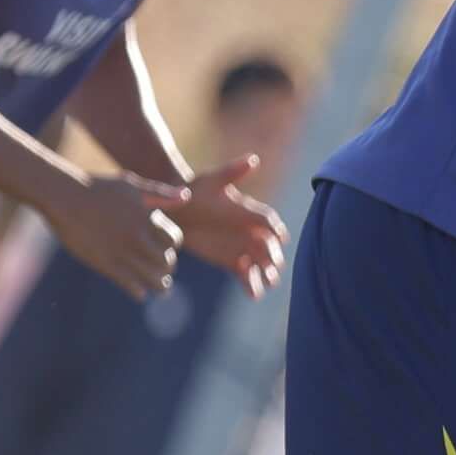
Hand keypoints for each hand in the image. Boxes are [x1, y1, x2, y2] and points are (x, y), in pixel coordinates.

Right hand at [42, 173, 185, 299]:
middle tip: (163, 270)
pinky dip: (138, 291)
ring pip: (153, 279)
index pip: (173, 240)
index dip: (172, 245)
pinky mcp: (105, 264)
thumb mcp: (132, 185)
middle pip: (166, 262)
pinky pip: (130, 285)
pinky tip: (138, 292)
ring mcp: (121, 252)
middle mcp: (137, 237)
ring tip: (160, 287)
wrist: (64, 197)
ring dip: (159, 285)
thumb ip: (160, 193)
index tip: (166, 248)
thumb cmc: (98, 187)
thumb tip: (188, 196)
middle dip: (167, 267)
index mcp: (146, 219)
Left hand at [166, 152, 288, 299]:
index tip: (279, 239)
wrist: (176, 210)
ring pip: (260, 262)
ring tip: (267, 283)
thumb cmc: (194, 191)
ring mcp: (241, 247)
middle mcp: (249, 230)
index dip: (275, 230)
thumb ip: (233, 172)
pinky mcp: (230, 261)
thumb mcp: (212, 180)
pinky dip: (251, 284)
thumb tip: (253, 159)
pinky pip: (245, 274)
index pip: (268, 222)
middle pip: (268, 245)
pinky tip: (254, 295)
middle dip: (272, 255)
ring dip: (266, 273)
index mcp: (249, 211)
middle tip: (273, 265)